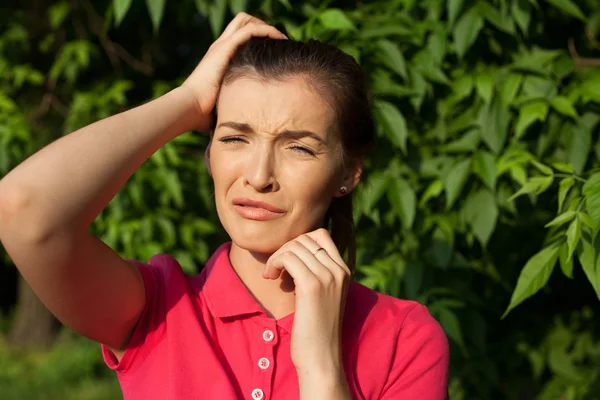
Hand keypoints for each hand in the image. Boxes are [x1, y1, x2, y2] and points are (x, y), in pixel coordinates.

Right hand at [180, 13, 285, 130]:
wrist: (190, 108)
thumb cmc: (204, 114)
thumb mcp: (225, 103)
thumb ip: (236, 103)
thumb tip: (248, 120)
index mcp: (219, 58)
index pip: (240, 37)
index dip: (258, 39)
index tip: (277, 52)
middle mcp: (220, 48)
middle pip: (243, 22)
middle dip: (263, 27)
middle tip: (280, 42)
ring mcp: (222, 46)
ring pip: (247, 21)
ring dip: (267, 27)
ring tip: (284, 40)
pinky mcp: (225, 48)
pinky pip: (250, 30)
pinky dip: (267, 31)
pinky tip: (280, 40)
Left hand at [263, 229, 351, 376]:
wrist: (321, 358)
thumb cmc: (316, 331)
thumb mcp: (323, 296)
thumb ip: (317, 274)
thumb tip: (294, 254)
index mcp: (344, 271)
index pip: (321, 235)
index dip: (299, 242)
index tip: (287, 261)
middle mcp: (339, 270)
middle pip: (305, 238)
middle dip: (285, 249)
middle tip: (276, 269)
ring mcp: (327, 276)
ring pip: (294, 246)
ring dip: (277, 257)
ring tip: (272, 275)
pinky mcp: (312, 285)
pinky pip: (287, 257)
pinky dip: (274, 263)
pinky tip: (270, 278)